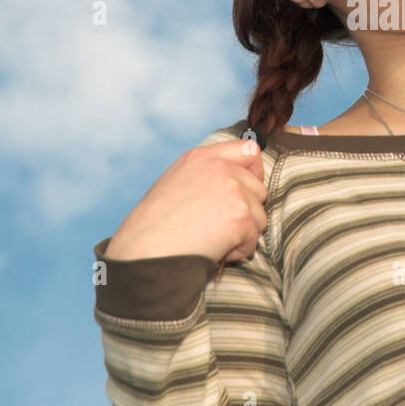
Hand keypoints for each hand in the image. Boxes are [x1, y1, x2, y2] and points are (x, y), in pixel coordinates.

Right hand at [104, 138, 268, 263]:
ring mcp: (232, 189)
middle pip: (259, 188)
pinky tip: (214, 250)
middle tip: (217, 227)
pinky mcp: (240, 215)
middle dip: (246, 212)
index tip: (244, 193)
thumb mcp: (175, 185)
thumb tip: (241, 183)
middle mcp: (218, 167)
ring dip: (242, 234)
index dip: (254, 174)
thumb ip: (207, 177)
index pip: (250, 151)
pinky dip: (239, 251)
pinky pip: (254, 238)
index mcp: (200, 158)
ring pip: (260, 215)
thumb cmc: (153, 229)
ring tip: (211, 240)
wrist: (144, 254)